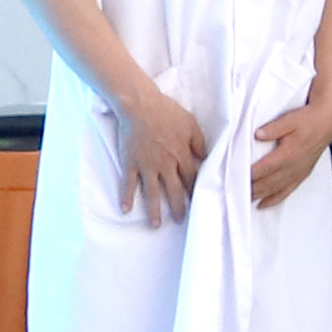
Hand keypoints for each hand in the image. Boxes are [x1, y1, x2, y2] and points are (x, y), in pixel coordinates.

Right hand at [111, 84, 209, 213]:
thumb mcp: (191, 124)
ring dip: (154, 210)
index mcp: (182, 155)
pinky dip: (126, 197)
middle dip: (179, 208)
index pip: (192, 178)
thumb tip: (206, 157)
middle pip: (174, 190)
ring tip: (156, 225)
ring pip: (152, 192)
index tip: (201, 202)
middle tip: (181, 221)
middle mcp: (166, 164)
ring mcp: (147, 165)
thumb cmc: (167, 112)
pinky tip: (125, 210)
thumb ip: (199, 142)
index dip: (196, 190)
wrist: (140, 106)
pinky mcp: (131, 162)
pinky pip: (129, 183)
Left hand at [245, 93, 331, 209]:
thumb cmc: (310, 119)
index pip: (263, 169)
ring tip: (245, 200)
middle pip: (268, 183)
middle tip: (235, 193)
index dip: (249, 175)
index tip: (235, 179)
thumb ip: (273, 128)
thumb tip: (258, 134)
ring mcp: (299, 172)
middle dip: (251, 189)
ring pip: (276, 189)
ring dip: (260, 195)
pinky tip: (265, 203)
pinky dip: (275, 198)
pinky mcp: (302, 173)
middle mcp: (293, 166)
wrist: (329, 120)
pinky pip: (287, 190)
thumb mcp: (290, 119)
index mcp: (289, 154)